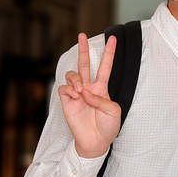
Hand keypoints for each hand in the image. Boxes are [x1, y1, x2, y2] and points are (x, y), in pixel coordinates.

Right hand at [58, 33, 120, 157]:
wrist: (96, 142)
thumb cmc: (108, 127)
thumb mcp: (113, 111)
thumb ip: (102, 99)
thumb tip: (86, 92)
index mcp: (102, 89)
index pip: (105, 67)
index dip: (109, 53)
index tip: (113, 38)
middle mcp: (89, 88)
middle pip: (85, 64)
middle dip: (84, 49)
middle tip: (82, 35)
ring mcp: (77, 94)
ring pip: (72, 74)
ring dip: (76, 79)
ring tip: (80, 90)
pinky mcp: (67, 101)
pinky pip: (64, 88)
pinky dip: (69, 89)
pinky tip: (76, 97)